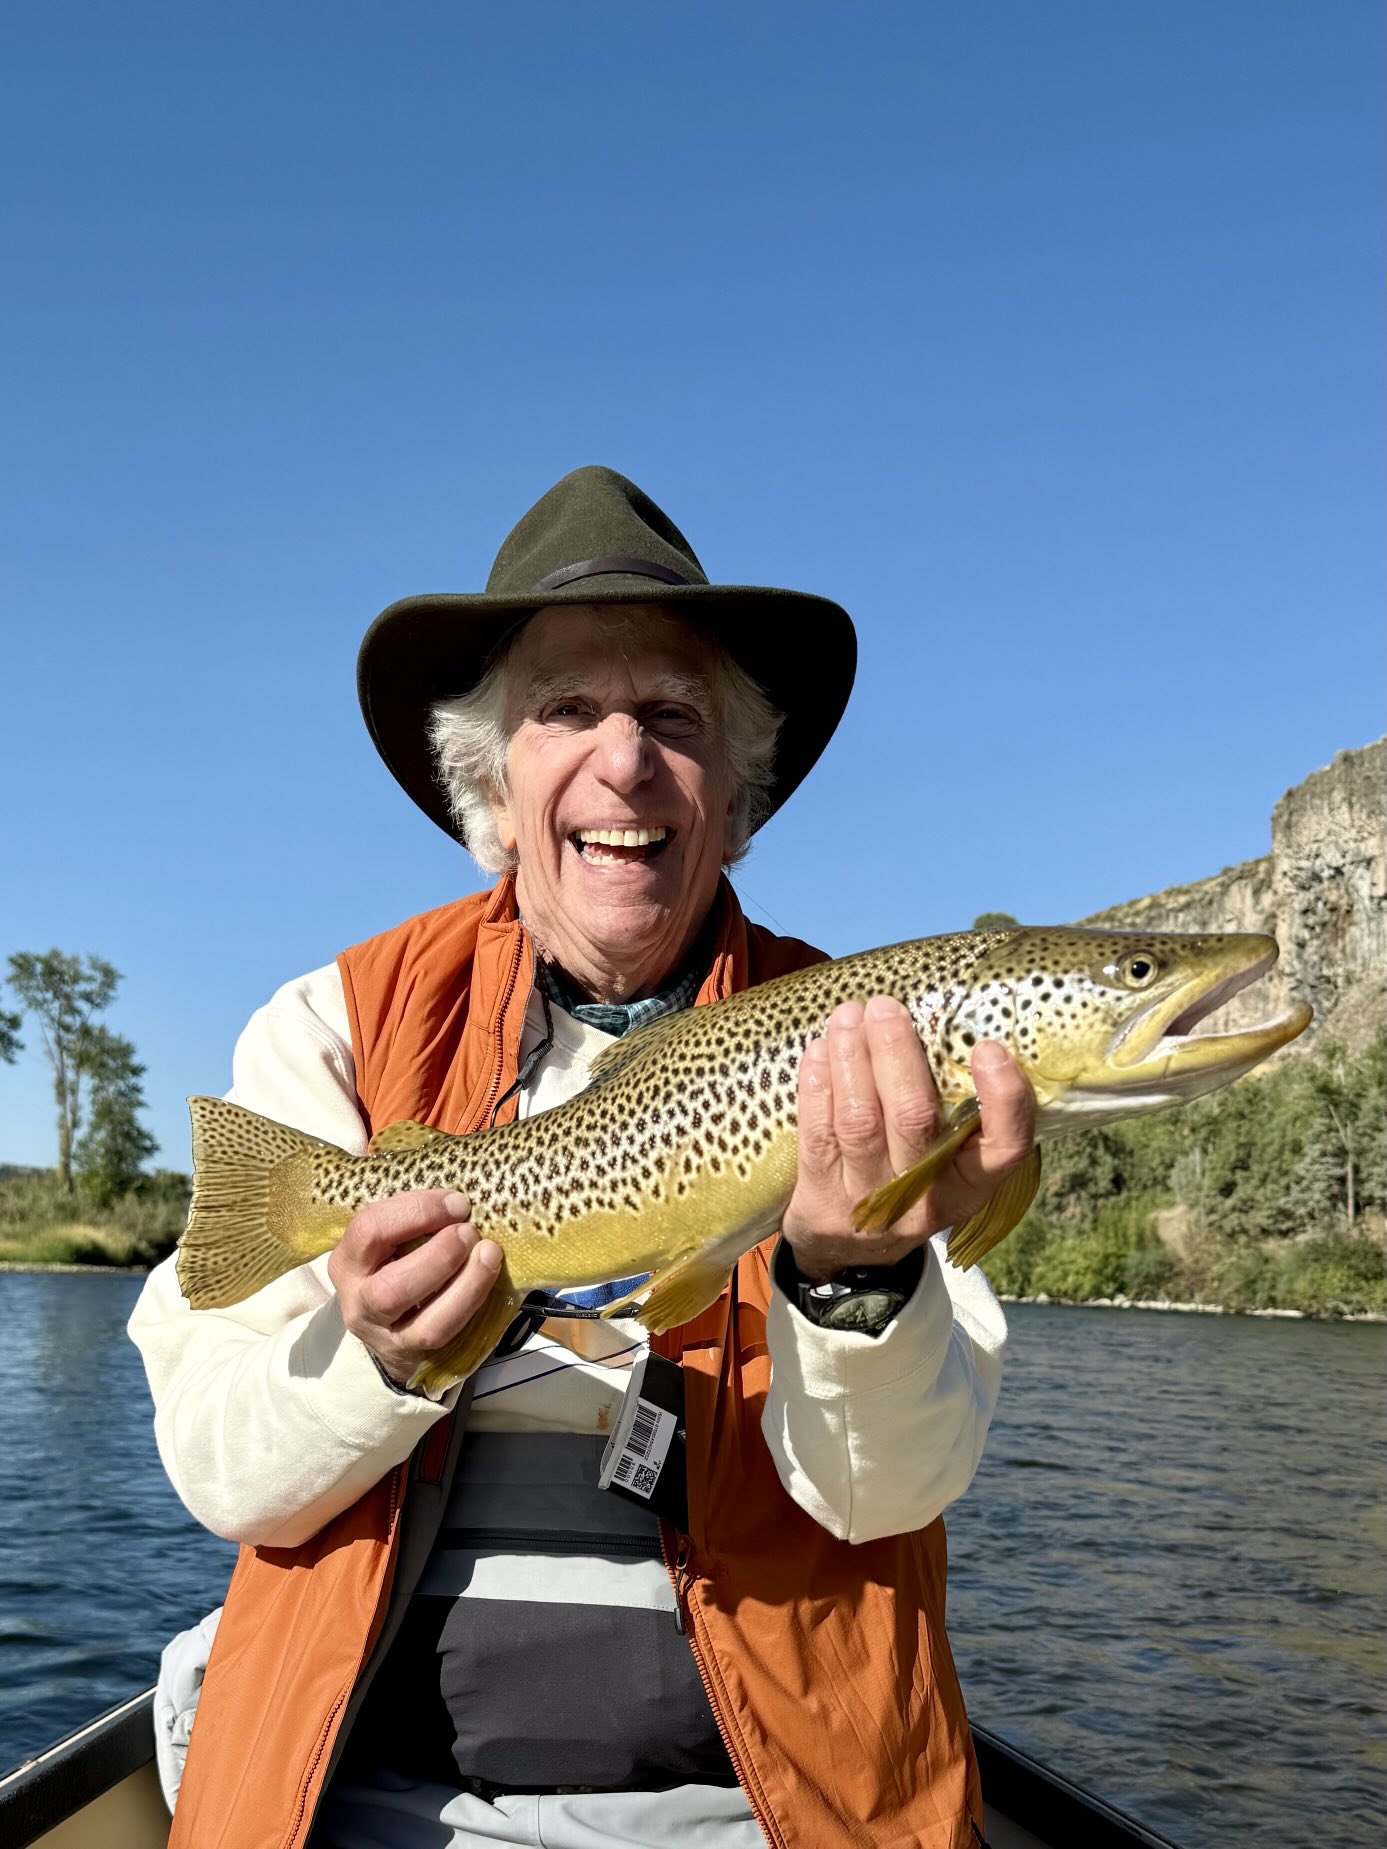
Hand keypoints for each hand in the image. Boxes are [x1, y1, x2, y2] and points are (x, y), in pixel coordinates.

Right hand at [327, 1189, 502, 1385]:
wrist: (392, 1326)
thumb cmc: (397, 1264)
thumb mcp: (392, 1240)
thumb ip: (413, 1217)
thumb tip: (455, 1198)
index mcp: (348, 1259)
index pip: (369, 1230)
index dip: (416, 1211)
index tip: (457, 1202)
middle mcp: (358, 1300)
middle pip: (389, 1288)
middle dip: (438, 1255)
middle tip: (469, 1232)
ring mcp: (383, 1332)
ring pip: (422, 1323)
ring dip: (462, 1282)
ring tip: (488, 1252)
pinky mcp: (411, 1350)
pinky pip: (442, 1330)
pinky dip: (469, 1300)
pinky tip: (486, 1275)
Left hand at [782, 997, 1035, 1283]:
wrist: (848, 1251)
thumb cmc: (908, 1178)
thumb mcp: (946, 1161)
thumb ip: (952, 1107)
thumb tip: (939, 1016)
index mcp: (971, 1183)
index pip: (1004, 1148)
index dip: (1002, 1100)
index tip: (989, 1048)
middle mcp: (925, 1198)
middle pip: (915, 1120)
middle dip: (897, 1056)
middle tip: (886, 1007)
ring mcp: (870, 1202)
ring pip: (861, 1121)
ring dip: (852, 1060)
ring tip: (848, 1016)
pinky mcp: (822, 1199)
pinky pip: (819, 1133)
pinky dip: (818, 1086)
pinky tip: (819, 1050)